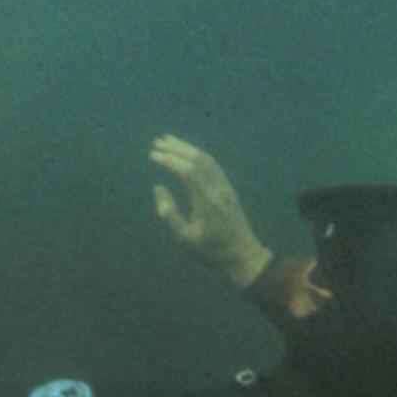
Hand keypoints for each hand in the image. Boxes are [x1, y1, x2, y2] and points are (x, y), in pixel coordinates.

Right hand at [148, 133, 271, 289]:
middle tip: (157, 141)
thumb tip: (158, 187)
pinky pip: (213, 165)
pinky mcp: (228, 189)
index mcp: (207, 201)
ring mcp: (225, 188)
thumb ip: (169, 213)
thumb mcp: (185, 238)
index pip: (188, 171)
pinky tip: (188, 154)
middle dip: (177, 148)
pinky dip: (198, 155)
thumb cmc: (211, 251)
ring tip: (169, 141)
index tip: (153, 155)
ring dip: (187, 148)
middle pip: (198, 160)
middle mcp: (218, 189)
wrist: (243, 256)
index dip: (170, 160)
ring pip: (207, 160)